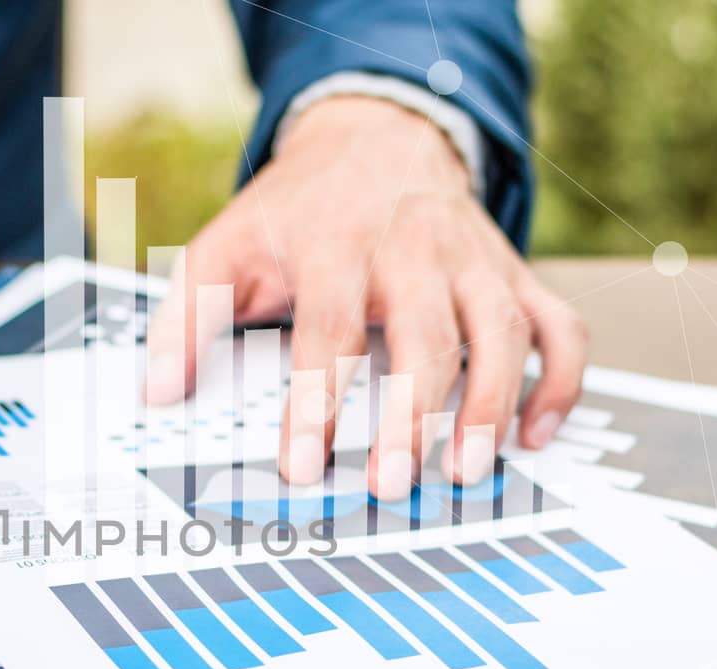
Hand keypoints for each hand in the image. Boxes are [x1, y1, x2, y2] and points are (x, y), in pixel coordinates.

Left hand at [143, 96, 587, 493]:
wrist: (376, 136)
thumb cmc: (296, 211)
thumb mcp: (224, 245)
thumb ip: (185, 317)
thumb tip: (157, 392)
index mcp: (336, 243)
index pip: (328, 328)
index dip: (316, 400)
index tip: (303, 465)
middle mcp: (412, 249)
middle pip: (423, 336)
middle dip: (411, 416)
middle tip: (392, 484)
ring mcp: (471, 262)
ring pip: (500, 333)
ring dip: (489, 405)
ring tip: (468, 471)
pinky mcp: (512, 275)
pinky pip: (558, 327)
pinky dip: (559, 381)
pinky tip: (536, 433)